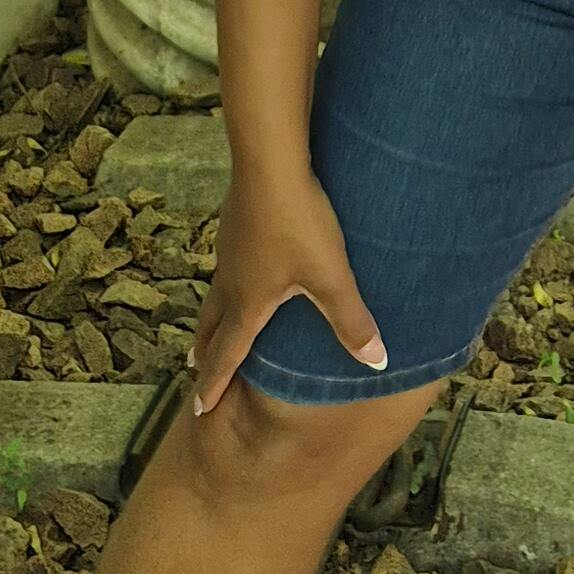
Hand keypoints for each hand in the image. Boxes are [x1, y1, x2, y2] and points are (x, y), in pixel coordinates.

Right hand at [191, 169, 386, 413]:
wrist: (269, 164)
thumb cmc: (299, 224)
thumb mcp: (330, 276)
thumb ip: (352, 320)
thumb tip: (377, 361)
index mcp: (249, 303)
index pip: (227, 354)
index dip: (214, 384)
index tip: (200, 409)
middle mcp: (231, 281)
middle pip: (211, 326)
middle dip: (205, 352)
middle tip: (196, 370)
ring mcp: (228, 250)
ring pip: (214, 294)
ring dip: (212, 317)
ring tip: (213, 326)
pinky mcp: (232, 222)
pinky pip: (225, 266)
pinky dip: (226, 283)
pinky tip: (240, 269)